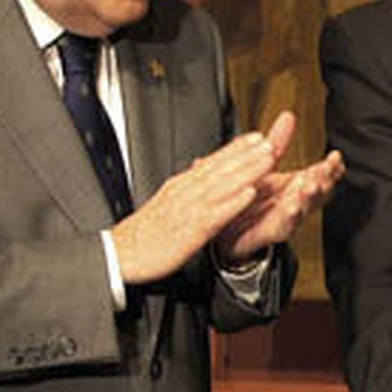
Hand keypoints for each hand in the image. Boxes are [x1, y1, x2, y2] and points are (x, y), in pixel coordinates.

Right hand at [112, 126, 280, 285]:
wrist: (119, 254)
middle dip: (248, 153)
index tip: (256, 137)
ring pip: (223, 185)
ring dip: (247, 170)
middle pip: (221, 168)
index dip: (236, 148)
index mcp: (181, 185)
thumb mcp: (167, 203)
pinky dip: (233, 202)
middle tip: (271, 140)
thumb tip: (200, 178)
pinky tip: (250, 193)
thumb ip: (186, 189)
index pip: (212, 162)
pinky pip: (216, 213)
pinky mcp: (190, 229)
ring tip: (268, 158)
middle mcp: (185, 191)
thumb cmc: (145, 234)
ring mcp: (188, 208)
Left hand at [215, 111, 344, 261]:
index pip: (320, 173)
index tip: (336, 157)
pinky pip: (285, 225)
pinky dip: (291, 217)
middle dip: (325, 179)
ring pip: (306, 207)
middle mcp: (295, 199)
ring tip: (312, 185)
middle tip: (326, 169)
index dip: (330, 166)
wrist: (230, 231)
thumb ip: (278, 142)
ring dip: (311, 197)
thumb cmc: (250, 199)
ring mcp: (287, 216)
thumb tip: (288, 116)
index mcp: (295, 183)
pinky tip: (293, 208)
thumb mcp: (264, 165)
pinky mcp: (273, 231)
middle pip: (318, 189)